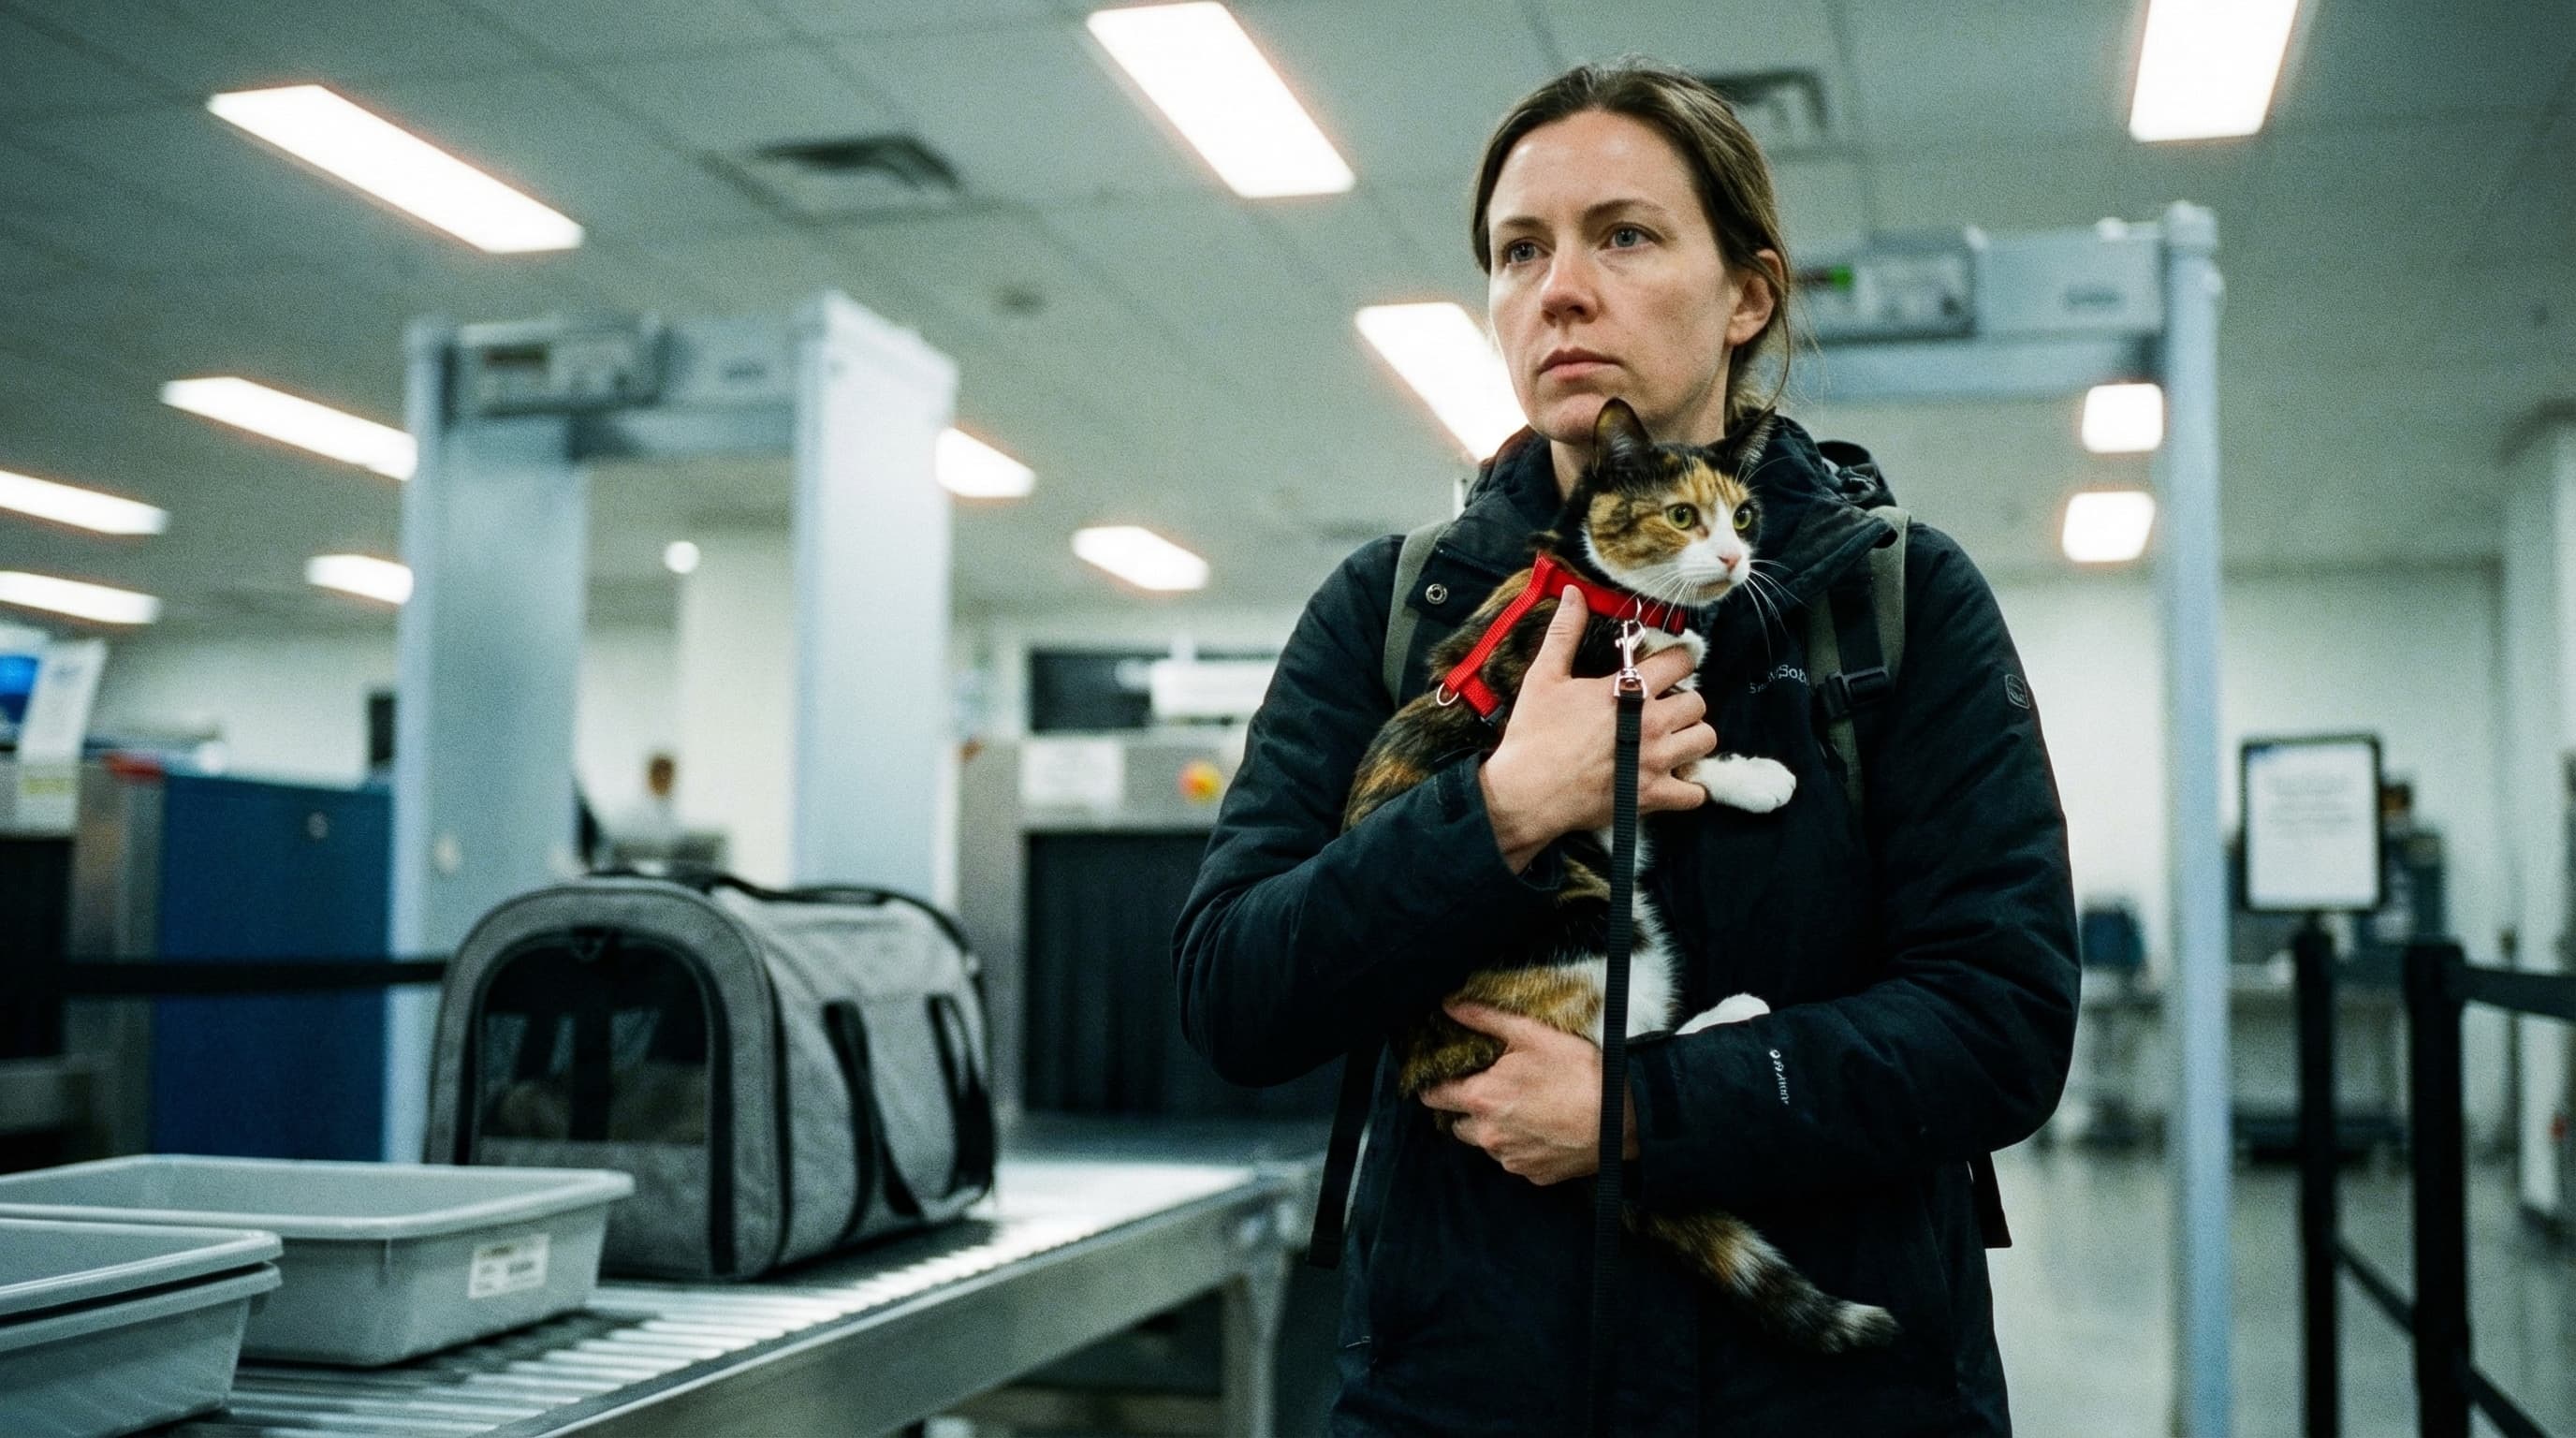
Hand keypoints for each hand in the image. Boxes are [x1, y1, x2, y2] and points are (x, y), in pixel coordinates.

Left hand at [1420, 1001, 1638, 1184]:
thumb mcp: (1532, 1034)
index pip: (1434, 1096)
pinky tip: (1542, 1130)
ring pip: (1487, 1144)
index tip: (1440, 1079)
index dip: (1433, 1086)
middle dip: (1467, 1109)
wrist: (1621, 1118)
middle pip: (1457, 1125)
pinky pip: (1515, 1160)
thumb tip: (1449, 1005)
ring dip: (1494, 1129)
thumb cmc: (1578, 1073)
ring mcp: (1510, 1159)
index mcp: (1481, 1099)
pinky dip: (1521, 1147)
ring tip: (1523, 1110)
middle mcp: (1488, 1135)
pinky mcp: (1533, 1175)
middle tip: (1491, 1092)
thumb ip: (1485, 1019)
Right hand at [1480, 586, 1714, 871]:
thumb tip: (1574, 593)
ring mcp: (1654, 761)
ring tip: (1672, 741)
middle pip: (1699, 702)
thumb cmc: (1533, 734)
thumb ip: (1565, 632)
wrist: (1524, 793)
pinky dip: (1690, 788)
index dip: (1678, 661)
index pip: (1680, 661)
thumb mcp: (1544, 676)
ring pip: (1705, 740)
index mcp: (1628, 689)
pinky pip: (1695, 794)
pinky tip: (1674, 780)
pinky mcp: (1652, 796)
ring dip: (1692, 739)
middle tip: (1664, 709)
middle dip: (1684, 702)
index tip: (1669, 668)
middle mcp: (1650, 723)